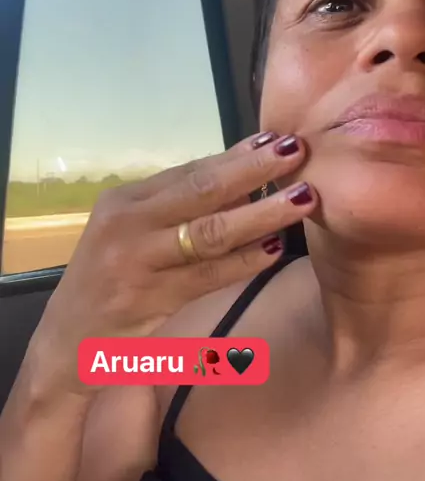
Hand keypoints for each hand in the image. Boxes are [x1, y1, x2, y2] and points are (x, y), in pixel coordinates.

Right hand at [34, 132, 317, 392]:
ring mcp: (137, 260)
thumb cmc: (109, 282)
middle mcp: (128, 222)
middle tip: (296, 150)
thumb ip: (175, 210)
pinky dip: (243, 261)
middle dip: (252, 169)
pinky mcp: (149, 297)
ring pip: (209, 231)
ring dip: (261, 214)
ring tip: (301, 199)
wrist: (67, 342)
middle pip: (201, 190)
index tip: (275, 138)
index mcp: (125, 200)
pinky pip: (207, 275)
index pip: (189, 171)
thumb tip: (240, 181)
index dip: (236, 154)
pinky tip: (273, 249)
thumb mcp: (132, 235)